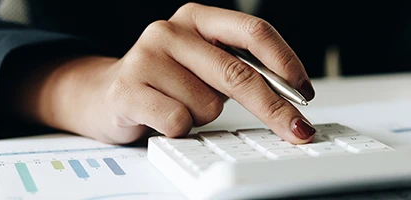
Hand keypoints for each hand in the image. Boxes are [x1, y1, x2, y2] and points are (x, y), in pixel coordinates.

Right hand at [21, 3, 315, 143]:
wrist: (105, 94)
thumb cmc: (168, 80)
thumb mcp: (206, 63)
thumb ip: (242, 69)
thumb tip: (293, 99)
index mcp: (199, 18)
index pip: (255, 32)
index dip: (286, 62)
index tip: (305, 92)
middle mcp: (172, 30)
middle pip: (239, 74)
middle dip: (274, 107)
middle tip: (297, 129)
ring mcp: (146, 57)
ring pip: (208, 105)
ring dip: (206, 117)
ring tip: (182, 106)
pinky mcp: (128, 89)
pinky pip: (179, 120)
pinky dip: (181, 128)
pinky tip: (164, 117)